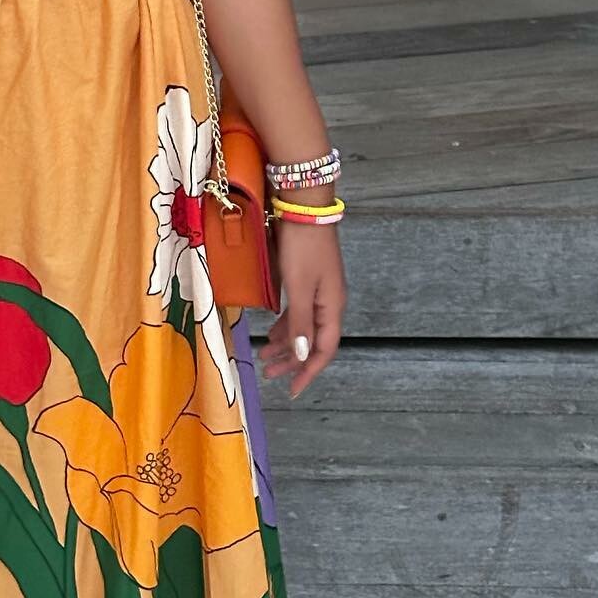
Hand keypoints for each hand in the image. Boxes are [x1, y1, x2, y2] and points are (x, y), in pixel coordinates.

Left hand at [257, 220, 345, 399]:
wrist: (305, 208)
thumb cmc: (302, 248)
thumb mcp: (300, 288)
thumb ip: (300, 323)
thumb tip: (303, 356)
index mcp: (332, 307)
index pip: (324, 350)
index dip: (309, 371)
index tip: (293, 390)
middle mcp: (329, 302)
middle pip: (313, 341)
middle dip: (292, 360)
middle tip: (269, 373)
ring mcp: (319, 289)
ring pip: (303, 326)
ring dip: (286, 342)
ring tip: (264, 355)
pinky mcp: (308, 278)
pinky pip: (298, 311)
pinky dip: (285, 324)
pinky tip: (272, 329)